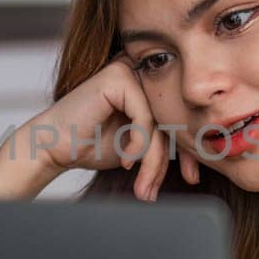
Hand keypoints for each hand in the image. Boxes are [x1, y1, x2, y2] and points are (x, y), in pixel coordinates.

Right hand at [28, 55, 200, 201]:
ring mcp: (129, 69)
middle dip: (170, 160)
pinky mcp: (118, 75)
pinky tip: (124, 160)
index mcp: (148, 84)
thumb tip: (206, 152)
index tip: (192, 179)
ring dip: (153, 161)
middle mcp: (141, 72)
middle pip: (174, 118)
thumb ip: (165, 141)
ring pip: (161, 121)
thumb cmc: (89, 144)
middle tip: (156, 189)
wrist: (52, 146)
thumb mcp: (138, 147)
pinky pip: (145, 117)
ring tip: (142, 185)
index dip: (190, 150)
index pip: (182, 116)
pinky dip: (138, 144)